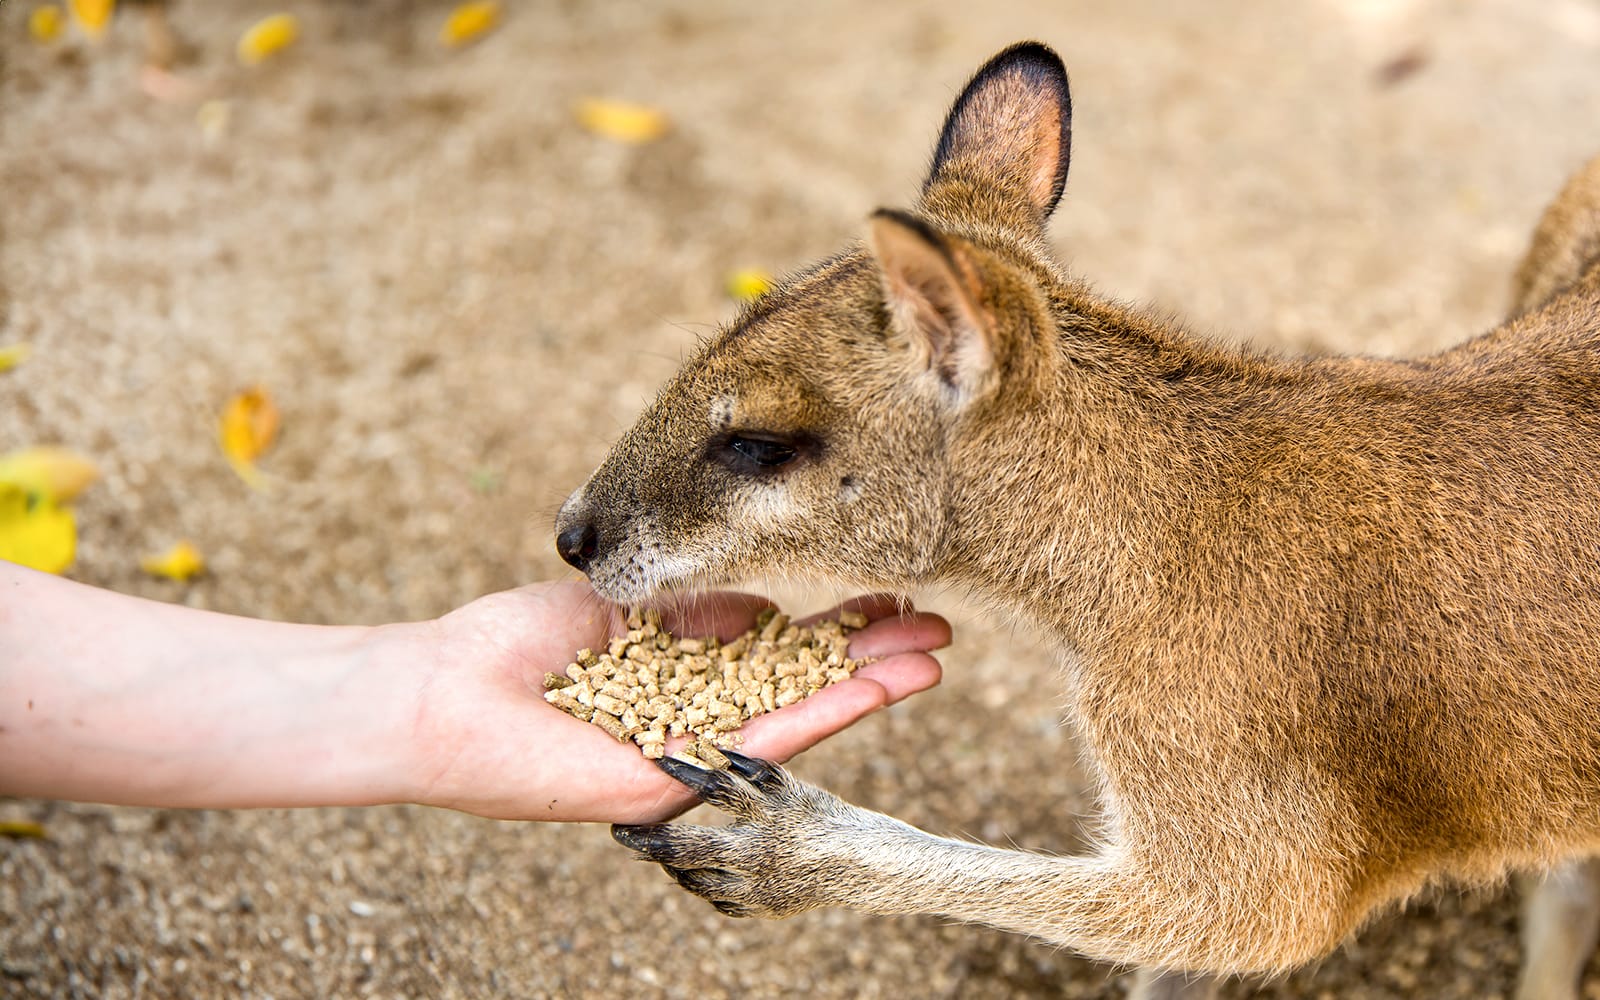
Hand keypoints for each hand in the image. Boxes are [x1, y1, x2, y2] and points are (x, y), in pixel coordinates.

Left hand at [399, 580, 948, 822]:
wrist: (446, 693)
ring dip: (870, 687)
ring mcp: (693, 752)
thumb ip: (696, 610)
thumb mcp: (622, 606)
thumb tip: (767, 604)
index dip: (833, 627)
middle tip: (940, 631)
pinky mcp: (679, 780)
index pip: (774, 651)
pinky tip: (878, 686)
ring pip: (798, 717)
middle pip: (801, 685)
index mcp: (681, 676)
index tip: (889, 599)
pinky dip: (825, 712)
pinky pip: (759, 744)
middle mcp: (696, 717)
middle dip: (871, 659)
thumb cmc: (515, 644)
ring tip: (935, 660)